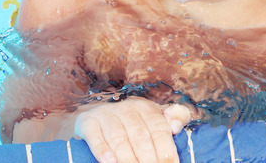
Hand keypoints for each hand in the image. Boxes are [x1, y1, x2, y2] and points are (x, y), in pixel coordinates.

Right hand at [74, 97, 190, 162]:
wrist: (96, 116)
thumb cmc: (133, 122)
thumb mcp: (155, 117)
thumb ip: (174, 117)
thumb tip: (177, 126)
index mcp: (147, 108)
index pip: (159, 130)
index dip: (166, 151)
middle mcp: (127, 109)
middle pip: (140, 137)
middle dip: (148, 159)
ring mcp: (106, 115)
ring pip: (119, 139)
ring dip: (127, 159)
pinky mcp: (88, 122)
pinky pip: (95, 137)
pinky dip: (102, 151)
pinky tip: (110, 162)